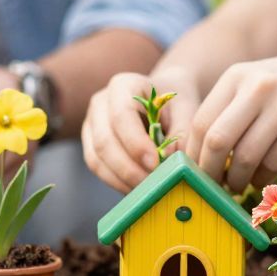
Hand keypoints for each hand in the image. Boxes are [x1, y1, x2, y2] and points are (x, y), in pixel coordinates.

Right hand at [81, 68, 195, 191]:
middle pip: (104, 140)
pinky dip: (116, 182)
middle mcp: (100, 102)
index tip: (155, 163)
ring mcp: (91, 124)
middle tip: (153, 185)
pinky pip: (97, 167)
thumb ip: (181, 132)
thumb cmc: (176, 103)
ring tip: (147, 191)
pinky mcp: (90, 144)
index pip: (121, 115)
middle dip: (128, 168)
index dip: (135, 143)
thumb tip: (170, 160)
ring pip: (96, 158)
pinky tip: (137, 190)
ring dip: (122, 179)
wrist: (163, 101)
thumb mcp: (186, 109)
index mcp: (123, 84)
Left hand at [185, 46, 276, 193]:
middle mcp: (258, 87)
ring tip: (238, 185)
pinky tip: (262, 179)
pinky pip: (275, 162)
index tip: (193, 173)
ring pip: (247, 156)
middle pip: (218, 140)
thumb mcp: (258, 81)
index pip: (201, 122)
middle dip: (209, 172)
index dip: (193, 155)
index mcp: (237, 76)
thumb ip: (230, 108)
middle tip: (210, 186)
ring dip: (238, 180)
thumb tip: (200, 155)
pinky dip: (263, 178)